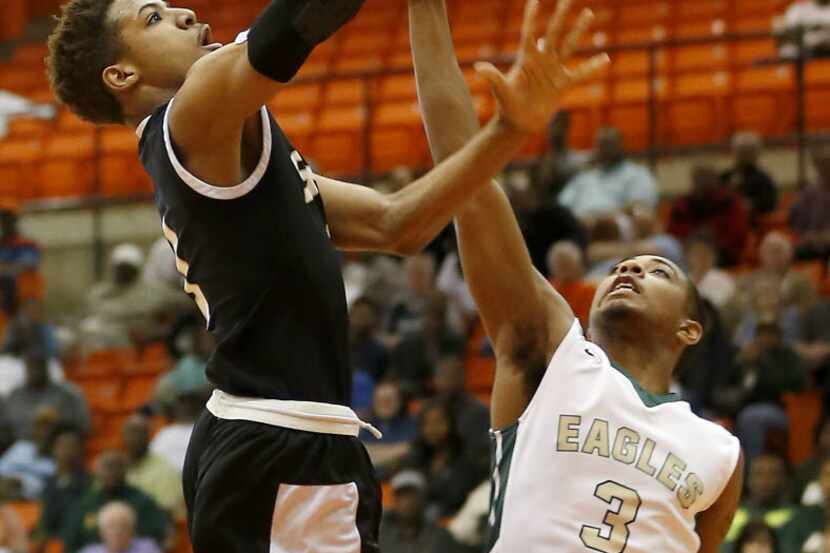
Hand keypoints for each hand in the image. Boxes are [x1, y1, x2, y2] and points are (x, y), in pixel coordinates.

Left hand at [476, 0, 609, 134]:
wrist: (519, 124)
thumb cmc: (506, 106)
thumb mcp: (500, 91)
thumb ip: (493, 77)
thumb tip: (479, 68)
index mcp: (526, 58)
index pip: (530, 32)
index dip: (532, 16)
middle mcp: (541, 60)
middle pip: (553, 32)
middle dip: (560, 14)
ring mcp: (553, 70)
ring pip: (569, 45)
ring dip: (578, 29)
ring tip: (588, 13)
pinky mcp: (563, 84)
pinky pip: (581, 73)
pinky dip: (592, 67)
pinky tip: (606, 58)